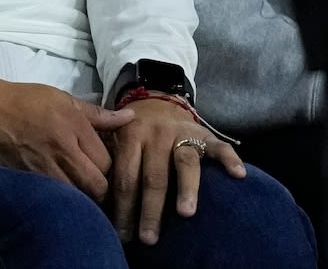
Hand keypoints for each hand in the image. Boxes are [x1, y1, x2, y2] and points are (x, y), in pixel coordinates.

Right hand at [0, 65, 133, 200]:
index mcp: (73, 127)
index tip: (106, 168)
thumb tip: (130, 117)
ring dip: (81, 197)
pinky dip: (59, 198)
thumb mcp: (61, 98)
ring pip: (77, 197)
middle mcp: (61, 150)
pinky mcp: (25, 179)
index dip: (111, 168)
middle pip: (98, 186)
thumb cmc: (22, 99)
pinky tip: (58, 191)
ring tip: (78, 189)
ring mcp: (42, 168)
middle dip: (102, 190)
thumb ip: (97, 113)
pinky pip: (52, 197)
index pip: (109, 163)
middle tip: (97, 185)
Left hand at [106, 96, 244, 244]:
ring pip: (185, 163)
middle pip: (154, 177)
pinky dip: (229, 159)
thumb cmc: (134, 131)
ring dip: (186, 189)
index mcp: (129, 137)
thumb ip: (110, 162)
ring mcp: (182, 134)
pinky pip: (219, 147)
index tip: (123, 234)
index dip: (124, 207)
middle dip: (150, 210)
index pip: (126, 177)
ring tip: (185, 213)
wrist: (157, 100)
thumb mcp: (114, 137)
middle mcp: (156, 135)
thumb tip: (100, 201)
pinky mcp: (205, 134)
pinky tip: (238, 175)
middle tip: (149, 238)